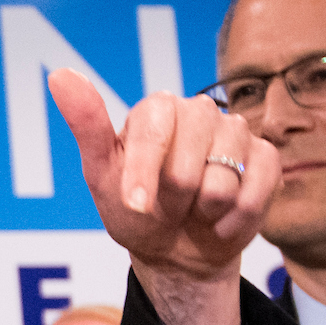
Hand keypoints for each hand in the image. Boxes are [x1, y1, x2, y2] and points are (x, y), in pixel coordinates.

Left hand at [53, 73, 276, 324]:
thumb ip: (86, 125)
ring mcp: (236, 132)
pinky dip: (235, 218)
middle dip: (174, 199)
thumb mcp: (101, 174)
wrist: (174, 249)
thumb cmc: (134, 209)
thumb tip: (59, 74)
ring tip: (195, 210)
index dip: (144, 174)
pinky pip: (256, 189)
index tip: (135, 206)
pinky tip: (221, 222)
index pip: (153, 129)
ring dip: (205, 210)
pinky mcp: (265, 158)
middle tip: (167, 206)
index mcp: (157, 108)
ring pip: (226, 177)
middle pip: (190, 163)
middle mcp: (199, 111)